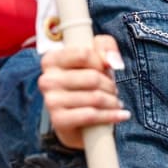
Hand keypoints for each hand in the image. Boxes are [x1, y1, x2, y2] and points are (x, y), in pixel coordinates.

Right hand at [38, 35, 128, 149]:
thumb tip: (112, 62)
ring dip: (113, 102)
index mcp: (51, 60)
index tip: (105, 69)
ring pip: (95, 97)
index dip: (101, 62)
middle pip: (92, 77)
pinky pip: (91, 115)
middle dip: (110, 85)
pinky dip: (111, 116)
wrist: (76, 121)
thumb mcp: (95, 56)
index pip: (84, 54)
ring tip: (115, 104)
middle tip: (113, 91)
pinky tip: (120, 115)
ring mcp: (51, 101)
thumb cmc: (86, 84)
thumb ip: (105, 46)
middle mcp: (46, 79)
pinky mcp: (59, 120)